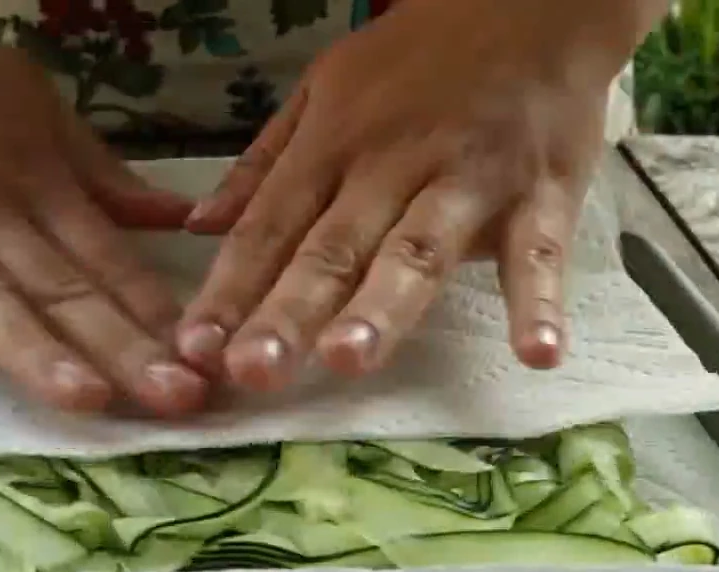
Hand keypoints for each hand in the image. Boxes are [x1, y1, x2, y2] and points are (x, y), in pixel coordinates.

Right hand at [0, 0, 208, 416]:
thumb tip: (176, 217)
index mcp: (31, 183)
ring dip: (27, 344)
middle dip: (121, 346)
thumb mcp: (35, 108)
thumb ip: (99, 172)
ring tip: (80, 397)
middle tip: (179, 401)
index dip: (156, 314)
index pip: (104, 258)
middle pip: (57, 287)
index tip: (207, 368)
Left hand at [176, 0, 655, 391]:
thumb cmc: (415, 59)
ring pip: (418, 251)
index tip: (193, 349)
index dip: (229, 288)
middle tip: (252, 371)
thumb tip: (198, 226)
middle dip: (290, 311)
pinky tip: (537, 353)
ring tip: (349, 361)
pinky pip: (540, 251)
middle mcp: (391, 167)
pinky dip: (539, 300)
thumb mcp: (322, 90)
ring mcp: (468, 180)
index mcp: (331, 146)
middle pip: (333, 248)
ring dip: (383, 307)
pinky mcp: (543, 192)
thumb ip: (262, 164)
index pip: (268, 226)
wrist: (529, 1)